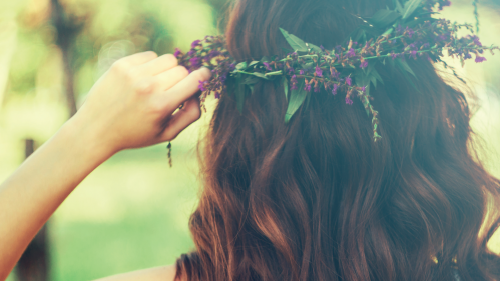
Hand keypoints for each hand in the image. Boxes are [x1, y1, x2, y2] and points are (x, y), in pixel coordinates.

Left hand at [70, 51, 210, 154]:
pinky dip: (150, 66)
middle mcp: (148, 87)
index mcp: (162, 105)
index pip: (194, 80)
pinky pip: (150, 56)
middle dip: (180, 80)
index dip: (203, 76)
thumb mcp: (167, 134)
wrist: (95, 129)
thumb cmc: (136, 134)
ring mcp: (133, 73)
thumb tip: (200, 92)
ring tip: (155, 85)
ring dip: (166, 70)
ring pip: (167, 59)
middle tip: (169, 92)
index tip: (205, 74)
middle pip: (181, 70)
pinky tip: (141, 80)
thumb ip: (190, 114)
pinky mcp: (121, 64)